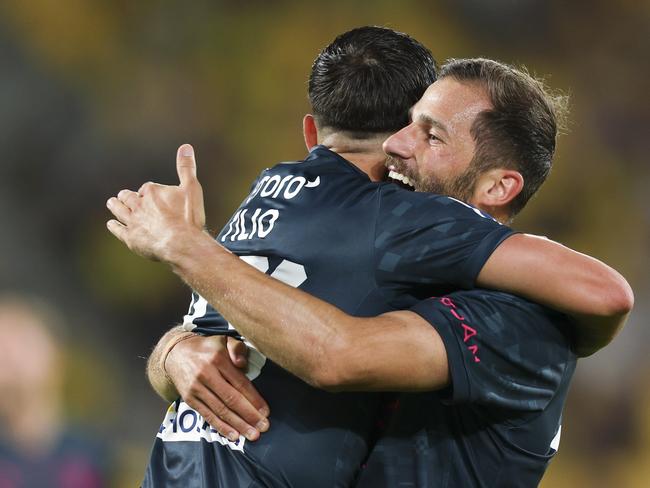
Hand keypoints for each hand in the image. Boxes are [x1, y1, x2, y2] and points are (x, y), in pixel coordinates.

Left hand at [106, 144, 205, 262]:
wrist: (181, 243)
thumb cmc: (188, 218)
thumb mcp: (192, 188)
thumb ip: (186, 167)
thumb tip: (185, 147)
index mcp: (152, 191)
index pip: (147, 187)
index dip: (150, 191)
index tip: (152, 194)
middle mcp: (139, 205)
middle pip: (129, 197)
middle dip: (127, 195)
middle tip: (123, 195)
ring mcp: (133, 221)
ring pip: (119, 210)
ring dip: (115, 205)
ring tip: (112, 202)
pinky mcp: (130, 237)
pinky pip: (117, 229)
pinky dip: (113, 226)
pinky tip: (111, 224)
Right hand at [166, 334, 269, 441]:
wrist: (176, 353)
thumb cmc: (208, 348)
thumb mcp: (224, 339)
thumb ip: (238, 348)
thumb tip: (243, 363)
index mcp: (218, 359)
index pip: (240, 382)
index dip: (254, 399)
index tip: (266, 412)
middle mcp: (206, 374)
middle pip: (231, 399)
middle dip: (249, 415)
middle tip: (264, 427)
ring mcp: (196, 388)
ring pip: (220, 410)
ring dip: (238, 425)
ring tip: (252, 435)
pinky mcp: (189, 399)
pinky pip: (207, 415)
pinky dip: (221, 427)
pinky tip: (233, 435)